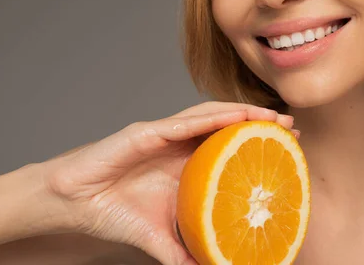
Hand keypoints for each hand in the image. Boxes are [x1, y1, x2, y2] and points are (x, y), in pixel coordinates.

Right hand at [41, 102, 294, 264]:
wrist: (73, 204)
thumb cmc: (115, 212)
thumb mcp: (159, 237)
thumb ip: (184, 251)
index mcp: (187, 163)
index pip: (229, 145)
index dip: (258, 142)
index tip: (289, 145)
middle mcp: (180, 144)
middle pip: (227, 126)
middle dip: (259, 122)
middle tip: (290, 126)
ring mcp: (164, 135)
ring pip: (210, 116)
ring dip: (242, 113)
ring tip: (270, 116)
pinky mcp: (145, 133)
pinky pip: (182, 122)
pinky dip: (210, 118)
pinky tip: (234, 116)